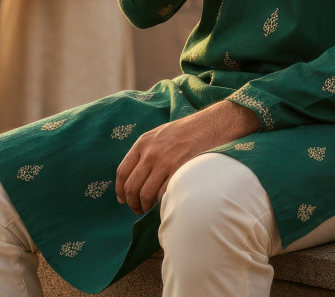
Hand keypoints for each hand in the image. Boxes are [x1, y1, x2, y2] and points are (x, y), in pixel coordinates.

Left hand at [115, 100, 257, 213]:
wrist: (213, 124)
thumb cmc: (189, 130)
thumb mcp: (162, 133)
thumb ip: (147, 150)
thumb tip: (134, 175)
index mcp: (144, 142)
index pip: (122, 172)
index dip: (120, 190)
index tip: (123, 200)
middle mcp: (151, 153)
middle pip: (131, 187)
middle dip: (132, 203)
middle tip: (138, 209)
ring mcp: (165, 163)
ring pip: (145, 195)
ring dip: (145, 207)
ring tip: (150, 210)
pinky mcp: (179, 172)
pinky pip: (162, 195)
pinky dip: (160, 203)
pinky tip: (164, 203)